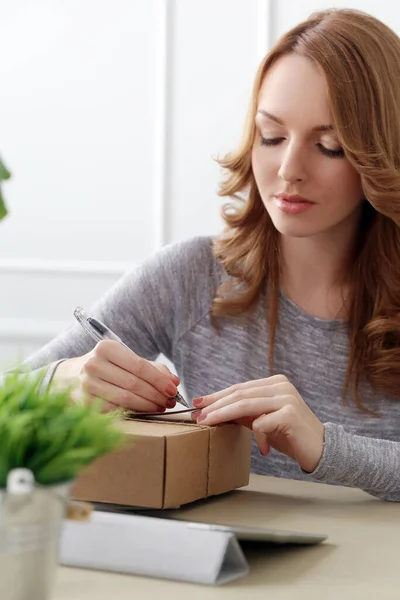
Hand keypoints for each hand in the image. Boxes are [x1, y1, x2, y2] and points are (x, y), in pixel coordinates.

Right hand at [51, 340, 179, 412]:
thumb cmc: (107, 366)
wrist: (71, 376)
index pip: (139, 366)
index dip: (159, 379)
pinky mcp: (84, 403)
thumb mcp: (125, 359)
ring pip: (126, 399)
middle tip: (170, 401)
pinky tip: (144, 411)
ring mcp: (87, 385)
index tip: (173, 389)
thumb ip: (152, 368)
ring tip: (161, 407)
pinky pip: (116, 410)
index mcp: (106, 348)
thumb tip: (174, 382)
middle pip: (134, 384)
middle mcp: (93, 364)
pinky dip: (133, 412)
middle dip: (156, 394)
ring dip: (148, 405)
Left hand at [192, 374, 323, 472]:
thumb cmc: (290, 435)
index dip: (217, 396)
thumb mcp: (263, 421)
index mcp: (274, 382)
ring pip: (246, 405)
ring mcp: (286, 398)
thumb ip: (244, 413)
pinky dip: (258, 436)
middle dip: (216, 405)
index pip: (239, 387)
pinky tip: (264, 449)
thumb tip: (213, 411)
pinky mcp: (290, 413)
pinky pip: (262, 423)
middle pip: (240, 394)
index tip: (197, 403)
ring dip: (224, 415)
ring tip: (209, 424)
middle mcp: (281, 386)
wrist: (322, 449)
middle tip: (198, 416)